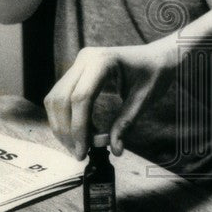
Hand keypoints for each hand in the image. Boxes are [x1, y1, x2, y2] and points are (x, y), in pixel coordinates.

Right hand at [44, 41, 174, 159]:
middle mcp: (85, 59)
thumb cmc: (154, 73)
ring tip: (79, 146)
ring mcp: (79, 63)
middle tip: (79, 154)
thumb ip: (126, 123)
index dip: (78, 128)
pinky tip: (80, 133)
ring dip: (62, 126)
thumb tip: (115, 149)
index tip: (82, 152)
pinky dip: (65, 117)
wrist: (156, 57)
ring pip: (55, 98)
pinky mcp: (77, 71)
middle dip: (66, 130)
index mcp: (103, 61)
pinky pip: (61, 96)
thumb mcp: (144, 99)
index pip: (81, 98)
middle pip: (61, 99)